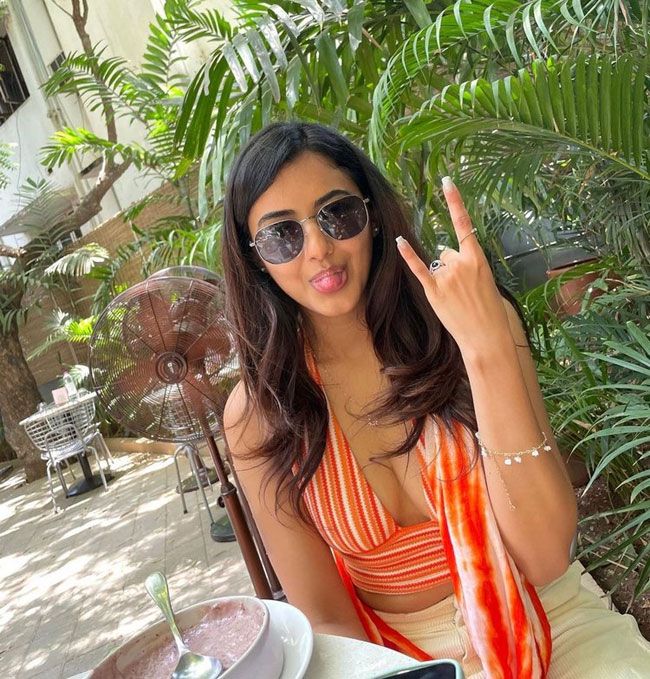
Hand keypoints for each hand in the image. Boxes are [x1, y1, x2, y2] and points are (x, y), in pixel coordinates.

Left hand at [396, 177, 509, 353]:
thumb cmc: (489, 309)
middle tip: (464, 289)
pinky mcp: (433, 290)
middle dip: (452, 266)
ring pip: (438, 263)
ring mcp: (446, 276)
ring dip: (443, 276)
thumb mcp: (486, 281)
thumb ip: (467, 263)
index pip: (464, 225)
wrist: (486, 335)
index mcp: (478, 259)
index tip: (446, 182)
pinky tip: (399, 241)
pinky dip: (409, 255)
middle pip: (446, 252)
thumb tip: (446, 254)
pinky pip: (419, 267)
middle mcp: (460, 263)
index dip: (455, 202)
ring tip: (456, 297)